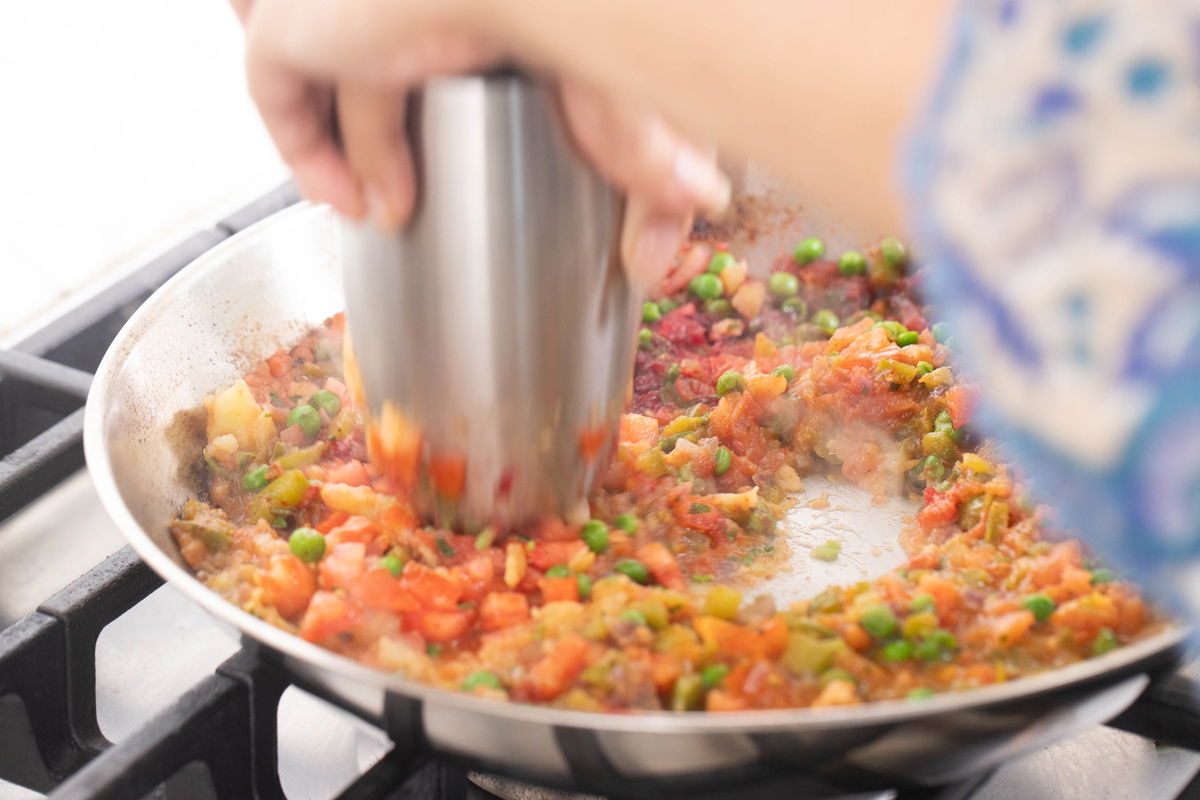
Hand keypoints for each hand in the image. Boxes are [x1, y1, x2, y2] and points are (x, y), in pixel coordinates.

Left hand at [238, 0, 729, 287]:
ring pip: (330, 64)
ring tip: (388, 212)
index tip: (482, 169)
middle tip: (418, 198)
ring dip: (356, 144)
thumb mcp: (627, 101)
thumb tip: (701, 210)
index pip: (457, 38)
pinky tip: (346, 203)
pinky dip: (305, 151)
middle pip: (388, 52)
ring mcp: (350, 2)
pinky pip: (274, 86)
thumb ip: (660, 154)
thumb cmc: (587, 16)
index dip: (465, 97)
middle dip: (395, 122)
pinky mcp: (297, 26)